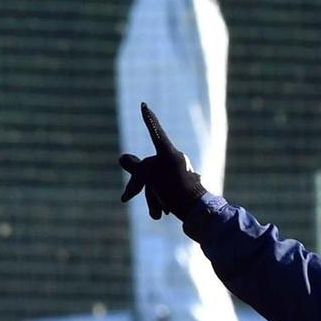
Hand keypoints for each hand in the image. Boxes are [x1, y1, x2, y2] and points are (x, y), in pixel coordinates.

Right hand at [117, 102, 204, 220]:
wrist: (198, 211)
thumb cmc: (175, 190)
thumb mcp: (150, 177)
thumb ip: (135, 167)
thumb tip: (122, 158)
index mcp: (168, 152)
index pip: (155, 132)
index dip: (148, 120)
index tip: (144, 105)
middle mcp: (174, 160)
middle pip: (148, 170)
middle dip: (139, 187)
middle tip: (125, 198)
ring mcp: (179, 172)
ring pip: (156, 183)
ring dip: (152, 200)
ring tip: (157, 215)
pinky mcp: (183, 186)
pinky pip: (166, 190)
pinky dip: (161, 201)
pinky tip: (162, 214)